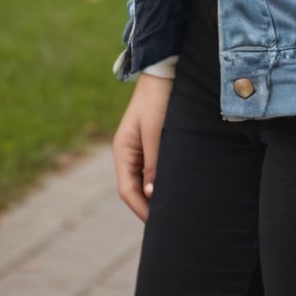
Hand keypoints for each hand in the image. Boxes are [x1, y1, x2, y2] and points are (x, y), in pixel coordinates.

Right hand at [112, 73, 173, 221]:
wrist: (163, 72)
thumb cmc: (158, 100)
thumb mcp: (156, 132)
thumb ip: (153, 162)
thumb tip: (151, 193)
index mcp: (122, 151)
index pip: (127, 191)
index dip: (141, 209)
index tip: (158, 223)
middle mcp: (127, 153)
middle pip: (133, 189)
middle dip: (148, 206)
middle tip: (168, 222)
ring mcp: (137, 149)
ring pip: (142, 181)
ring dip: (154, 194)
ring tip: (173, 209)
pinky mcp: (149, 144)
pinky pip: (151, 170)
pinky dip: (159, 181)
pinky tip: (173, 187)